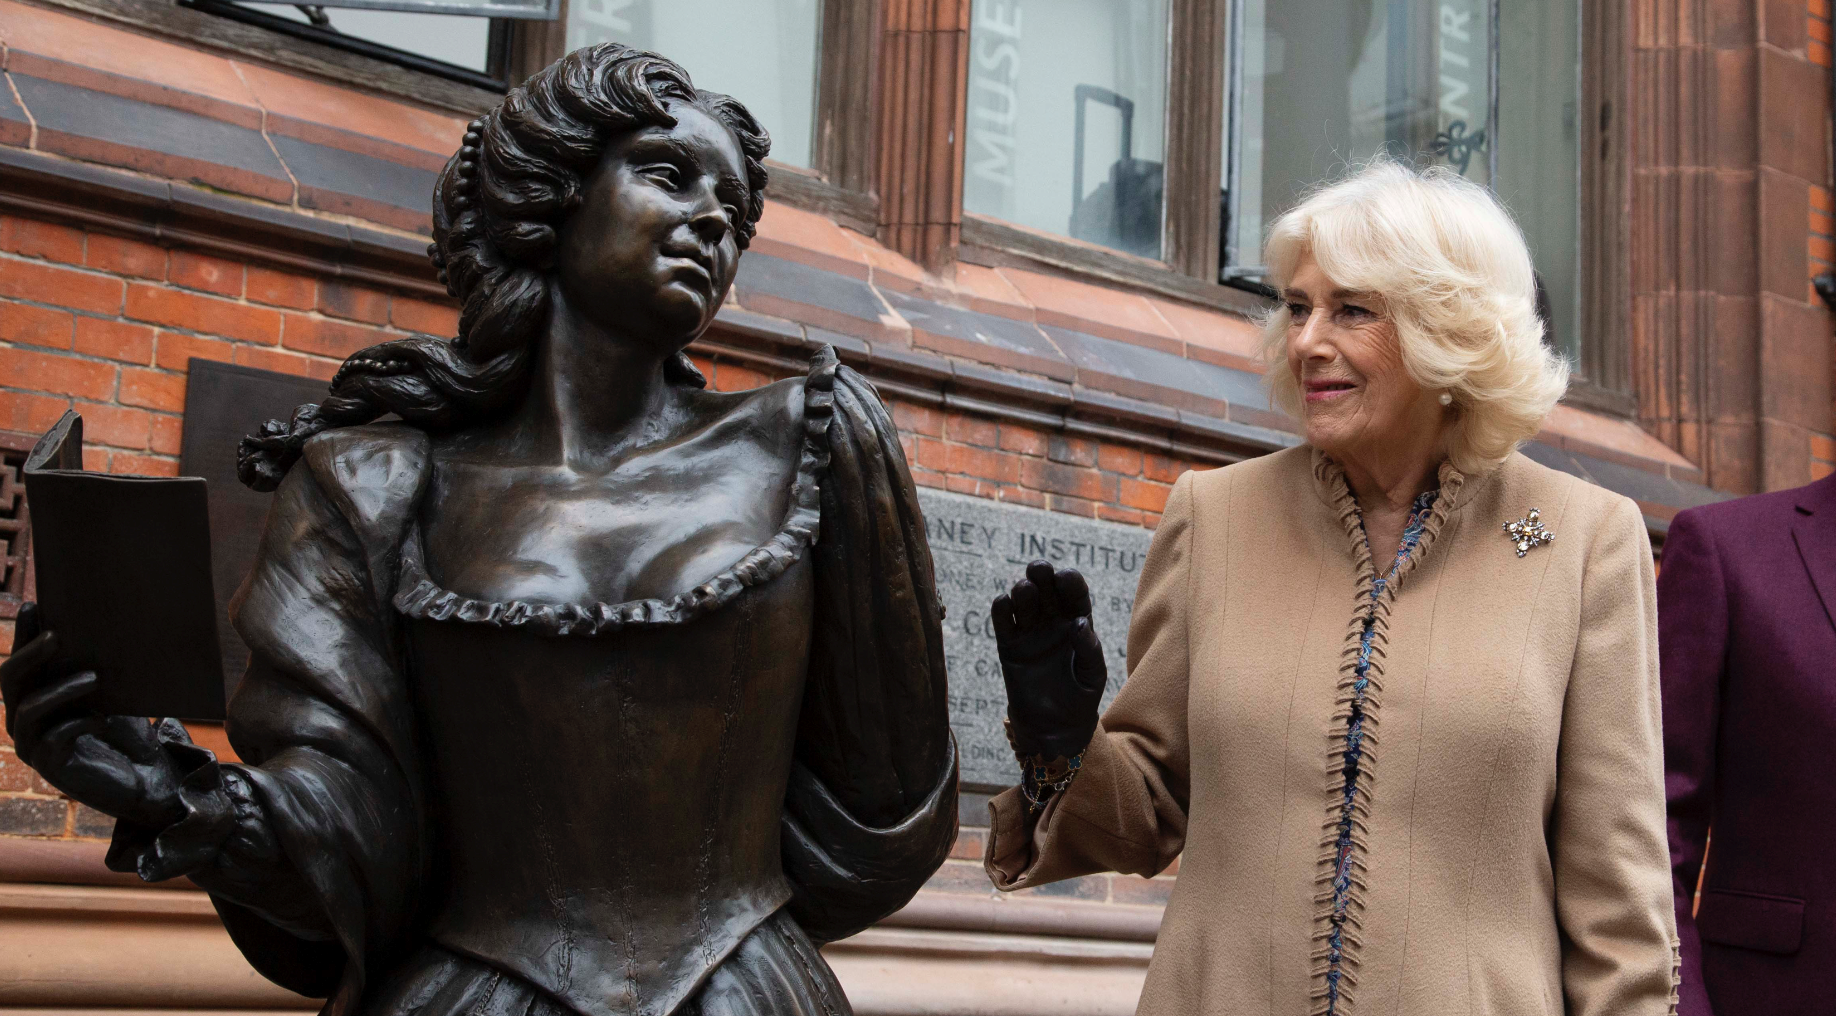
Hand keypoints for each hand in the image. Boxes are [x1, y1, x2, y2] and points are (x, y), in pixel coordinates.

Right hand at [0, 603, 185, 826]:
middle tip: (54, 635)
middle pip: (10, 682)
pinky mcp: (50, 768)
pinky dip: (80, 722)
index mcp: (37, 697)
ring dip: (60, 690)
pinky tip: (104, 718)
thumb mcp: (115, 693)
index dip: (24, 635)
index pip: (22, 662)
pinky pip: (54, 739)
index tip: (35, 606)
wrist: (148, 778)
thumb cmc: (129, 732)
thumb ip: (98, 668)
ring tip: (93, 678)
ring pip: (28, 710)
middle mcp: (26, 720)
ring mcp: (33, 745)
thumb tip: (105, 623)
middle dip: (28, 655)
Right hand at [991, 560, 1106, 759]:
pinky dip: (1000, 608)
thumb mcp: (1093, 675)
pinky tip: (1004, 603)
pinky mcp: (1009, 645)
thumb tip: (1079, 623)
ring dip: (1021, 589)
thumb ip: (1089, 648)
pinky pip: (1002, 620)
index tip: (1064, 577)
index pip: (1074, 593)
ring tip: (1024, 591)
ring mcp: (1029, 631)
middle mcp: (1052, 621)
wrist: (1054, 726)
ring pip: (1022, 599)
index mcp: (1078, 622)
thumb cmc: (1080, 698)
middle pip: (1046, 588)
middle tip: (1038, 570)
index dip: (1069, 581)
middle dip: (1041, 574)